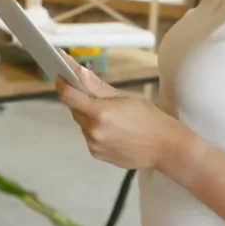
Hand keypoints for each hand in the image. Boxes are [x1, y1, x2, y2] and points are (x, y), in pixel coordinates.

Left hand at [55, 53, 189, 170]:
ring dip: (88, 116)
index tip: (60, 75)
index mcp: (100, 113)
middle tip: (94, 95)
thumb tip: (78, 71)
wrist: (164, 147)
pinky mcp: (97, 154)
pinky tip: (113, 129)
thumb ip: (96, 86)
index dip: (62, 83)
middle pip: (74, 109)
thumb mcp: (123, 96)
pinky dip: (95, 130)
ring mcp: (94, 144)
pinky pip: (88, 136)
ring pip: (81, 123)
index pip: (68, 95)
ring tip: (111, 115)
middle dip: (79, 99)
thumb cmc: (149, 119)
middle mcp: (93, 131)